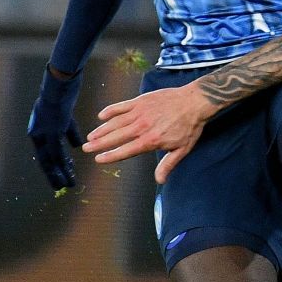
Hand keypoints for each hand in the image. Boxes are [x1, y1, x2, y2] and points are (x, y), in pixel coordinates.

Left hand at [27, 67, 84, 191]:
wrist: (61, 82)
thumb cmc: (62, 95)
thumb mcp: (64, 116)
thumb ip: (68, 132)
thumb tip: (77, 145)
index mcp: (37, 130)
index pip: (44, 153)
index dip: (52, 166)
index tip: (59, 177)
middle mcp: (37, 133)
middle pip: (44, 160)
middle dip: (53, 175)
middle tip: (61, 186)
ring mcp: (44, 133)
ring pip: (50, 160)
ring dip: (60, 173)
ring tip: (68, 184)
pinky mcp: (53, 131)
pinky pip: (57, 153)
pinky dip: (63, 165)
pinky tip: (69, 173)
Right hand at [84, 85, 212, 182]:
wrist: (195, 101)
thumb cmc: (190, 127)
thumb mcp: (182, 149)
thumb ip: (168, 164)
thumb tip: (160, 180)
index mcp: (150, 140)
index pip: (125, 150)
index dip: (110, 155)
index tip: (98, 159)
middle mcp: (142, 127)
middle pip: (115, 136)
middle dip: (99, 143)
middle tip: (86, 148)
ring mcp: (140, 112)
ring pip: (115, 122)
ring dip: (101, 129)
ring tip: (90, 136)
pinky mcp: (141, 100)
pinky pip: (122, 106)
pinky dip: (110, 110)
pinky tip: (101, 116)